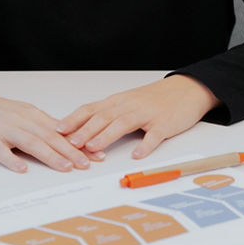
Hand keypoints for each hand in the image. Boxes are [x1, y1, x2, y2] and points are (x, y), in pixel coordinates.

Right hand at [0, 84, 98, 173]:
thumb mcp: (23, 115)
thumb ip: (42, 128)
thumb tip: (68, 140)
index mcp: (32, 116)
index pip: (61, 131)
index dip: (80, 143)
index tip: (97, 154)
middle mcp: (22, 121)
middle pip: (50, 137)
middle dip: (71, 151)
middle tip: (87, 163)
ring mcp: (5, 130)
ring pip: (31, 143)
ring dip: (50, 155)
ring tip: (66, 167)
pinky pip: (1, 151)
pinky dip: (12, 159)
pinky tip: (22, 168)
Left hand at [55, 75, 219, 159]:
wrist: (186, 90)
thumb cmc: (154, 99)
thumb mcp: (128, 102)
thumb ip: (108, 114)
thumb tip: (82, 131)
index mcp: (118, 102)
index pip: (91, 109)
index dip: (74, 119)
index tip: (58, 130)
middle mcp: (129, 106)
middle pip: (103, 117)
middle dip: (85, 130)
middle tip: (70, 142)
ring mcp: (147, 114)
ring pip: (123, 124)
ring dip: (106, 136)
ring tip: (93, 148)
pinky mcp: (164, 124)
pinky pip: (154, 135)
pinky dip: (145, 145)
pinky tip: (137, 155)